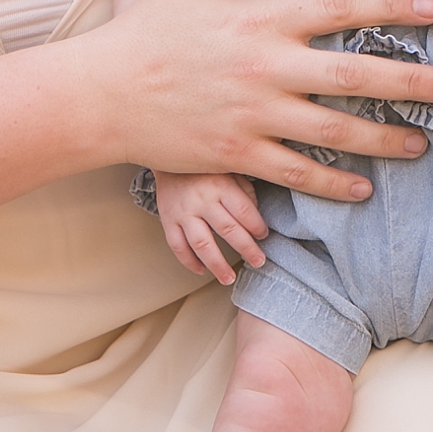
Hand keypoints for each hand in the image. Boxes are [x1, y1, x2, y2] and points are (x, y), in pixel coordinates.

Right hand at [95, 0, 432, 202]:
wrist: (99, 94)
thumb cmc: (146, 33)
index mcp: (261, 19)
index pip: (340, 8)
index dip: (390, 8)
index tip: (431, 8)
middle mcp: (267, 68)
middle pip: (355, 76)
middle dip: (411, 81)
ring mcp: (255, 117)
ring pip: (337, 132)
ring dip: (386, 139)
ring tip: (424, 142)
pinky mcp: (239, 156)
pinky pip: (299, 174)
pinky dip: (335, 184)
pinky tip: (363, 187)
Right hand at [153, 170, 267, 283]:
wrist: (167, 153)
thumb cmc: (205, 166)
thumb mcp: (230, 169)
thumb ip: (245, 191)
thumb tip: (257, 219)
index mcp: (221, 184)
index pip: (244, 211)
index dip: (257, 226)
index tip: (264, 235)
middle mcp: (202, 199)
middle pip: (228, 230)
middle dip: (246, 249)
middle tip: (259, 261)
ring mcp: (183, 212)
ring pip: (202, 244)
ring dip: (217, 265)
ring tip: (229, 278)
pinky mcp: (167, 219)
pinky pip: (177, 246)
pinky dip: (189, 261)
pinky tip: (201, 270)